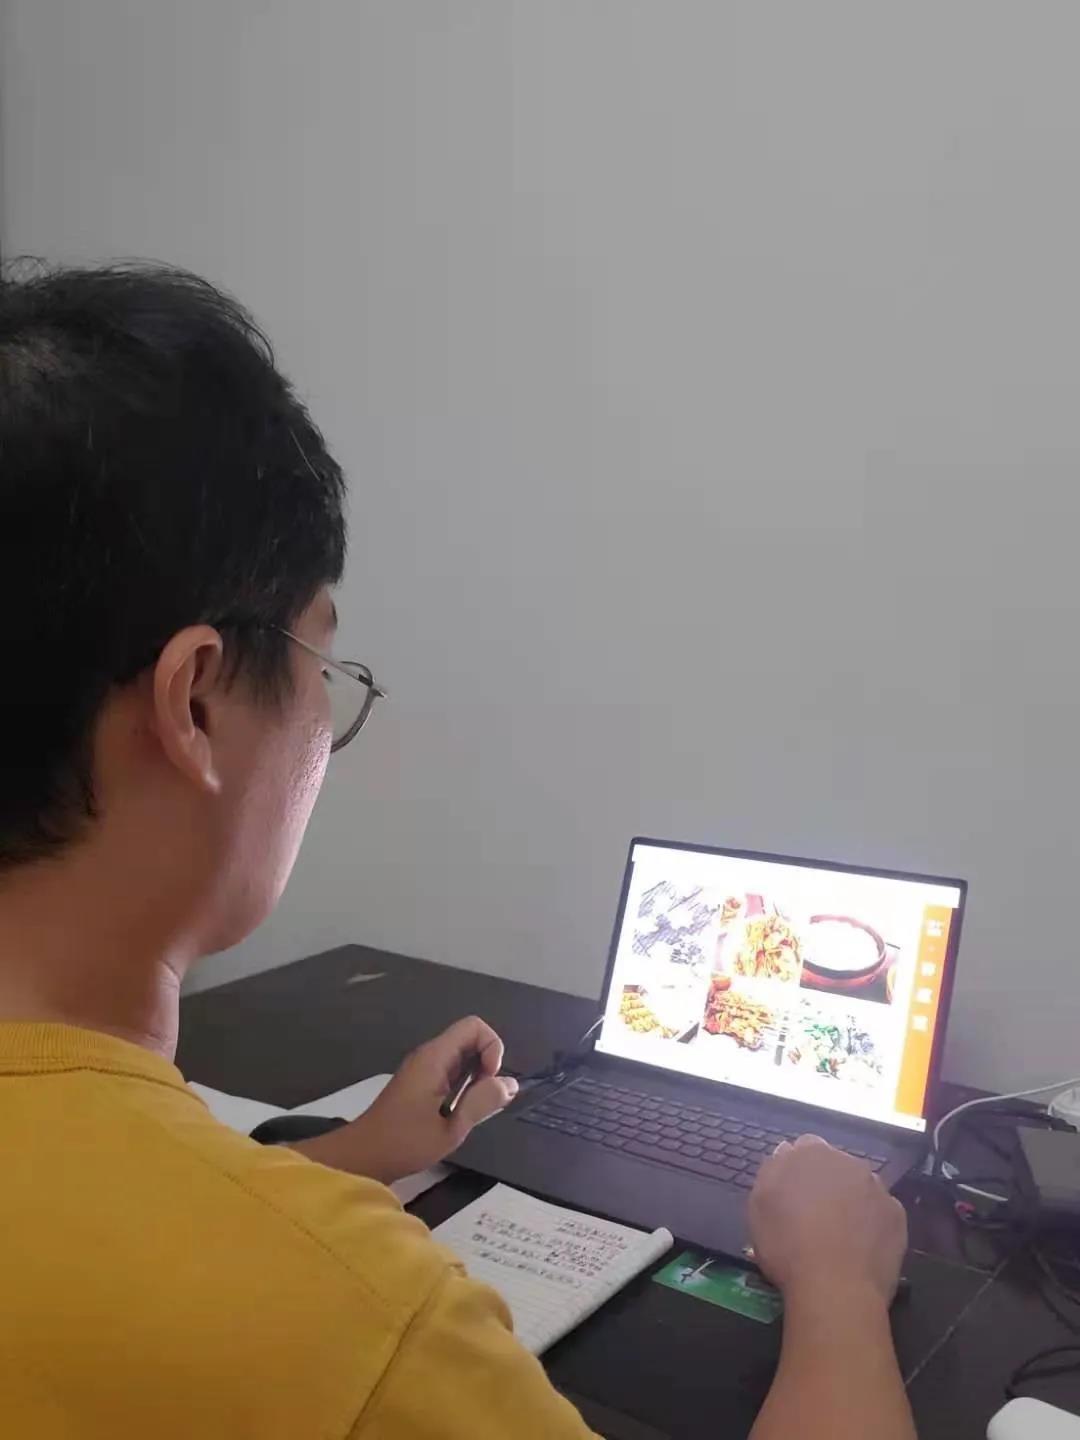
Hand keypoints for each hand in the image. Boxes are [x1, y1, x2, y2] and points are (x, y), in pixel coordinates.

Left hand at [294, 1016, 517, 1185]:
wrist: (363, 1156)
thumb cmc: (404, 1142)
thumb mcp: (451, 1128)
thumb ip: (482, 1102)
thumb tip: (510, 1083)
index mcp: (435, 1058)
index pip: (474, 1026)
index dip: (492, 1047)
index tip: (490, 1080)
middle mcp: (429, 1056)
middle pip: (470, 1039)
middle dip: (487, 1065)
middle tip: (482, 1100)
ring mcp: (422, 1068)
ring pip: (461, 1057)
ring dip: (476, 1078)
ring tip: (470, 1111)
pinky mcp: (419, 1082)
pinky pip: (450, 1071)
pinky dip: (463, 1086)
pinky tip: (458, 1114)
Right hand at [748, 1134, 906, 1307]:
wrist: (836, 1288)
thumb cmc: (787, 1246)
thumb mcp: (759, 1204)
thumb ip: (773, 1170)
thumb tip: (787, 1152)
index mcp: (812, 1153)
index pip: (805, 1146)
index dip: (797, 1170)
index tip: (792, 1195)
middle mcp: (849, 1162)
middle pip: (836, 1166)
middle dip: (826, 1183)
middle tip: (813, 1216)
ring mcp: (878, 1189)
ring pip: (861, 1188)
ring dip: (851, 1201)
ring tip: (839, 1236)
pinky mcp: (897, 1216)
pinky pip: (880, 1212)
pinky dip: (871, 1223)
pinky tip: (860, 1247)